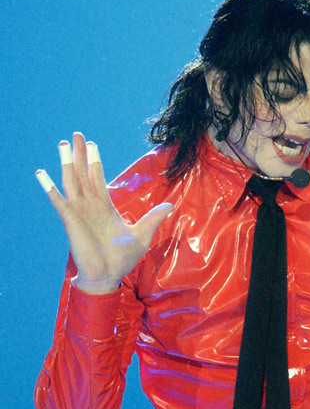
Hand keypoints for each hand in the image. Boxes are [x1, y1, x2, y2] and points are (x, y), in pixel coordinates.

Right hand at [36, 132, 172, 292]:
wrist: (109, 274)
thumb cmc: (123, 258)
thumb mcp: (142, 234)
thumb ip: (153, 218)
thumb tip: (170, 206)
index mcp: (105, 207)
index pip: (98, 179)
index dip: (95, 162)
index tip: (92, 144)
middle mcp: (90, 206)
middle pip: (83, 174)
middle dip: (80, 154)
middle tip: (77, 134)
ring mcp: (79, 212)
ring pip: (71, 181)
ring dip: (66, 162)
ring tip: (63, 143)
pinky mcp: (70, 220)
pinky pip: (58, 201)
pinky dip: (49, 187)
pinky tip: (41, 174)